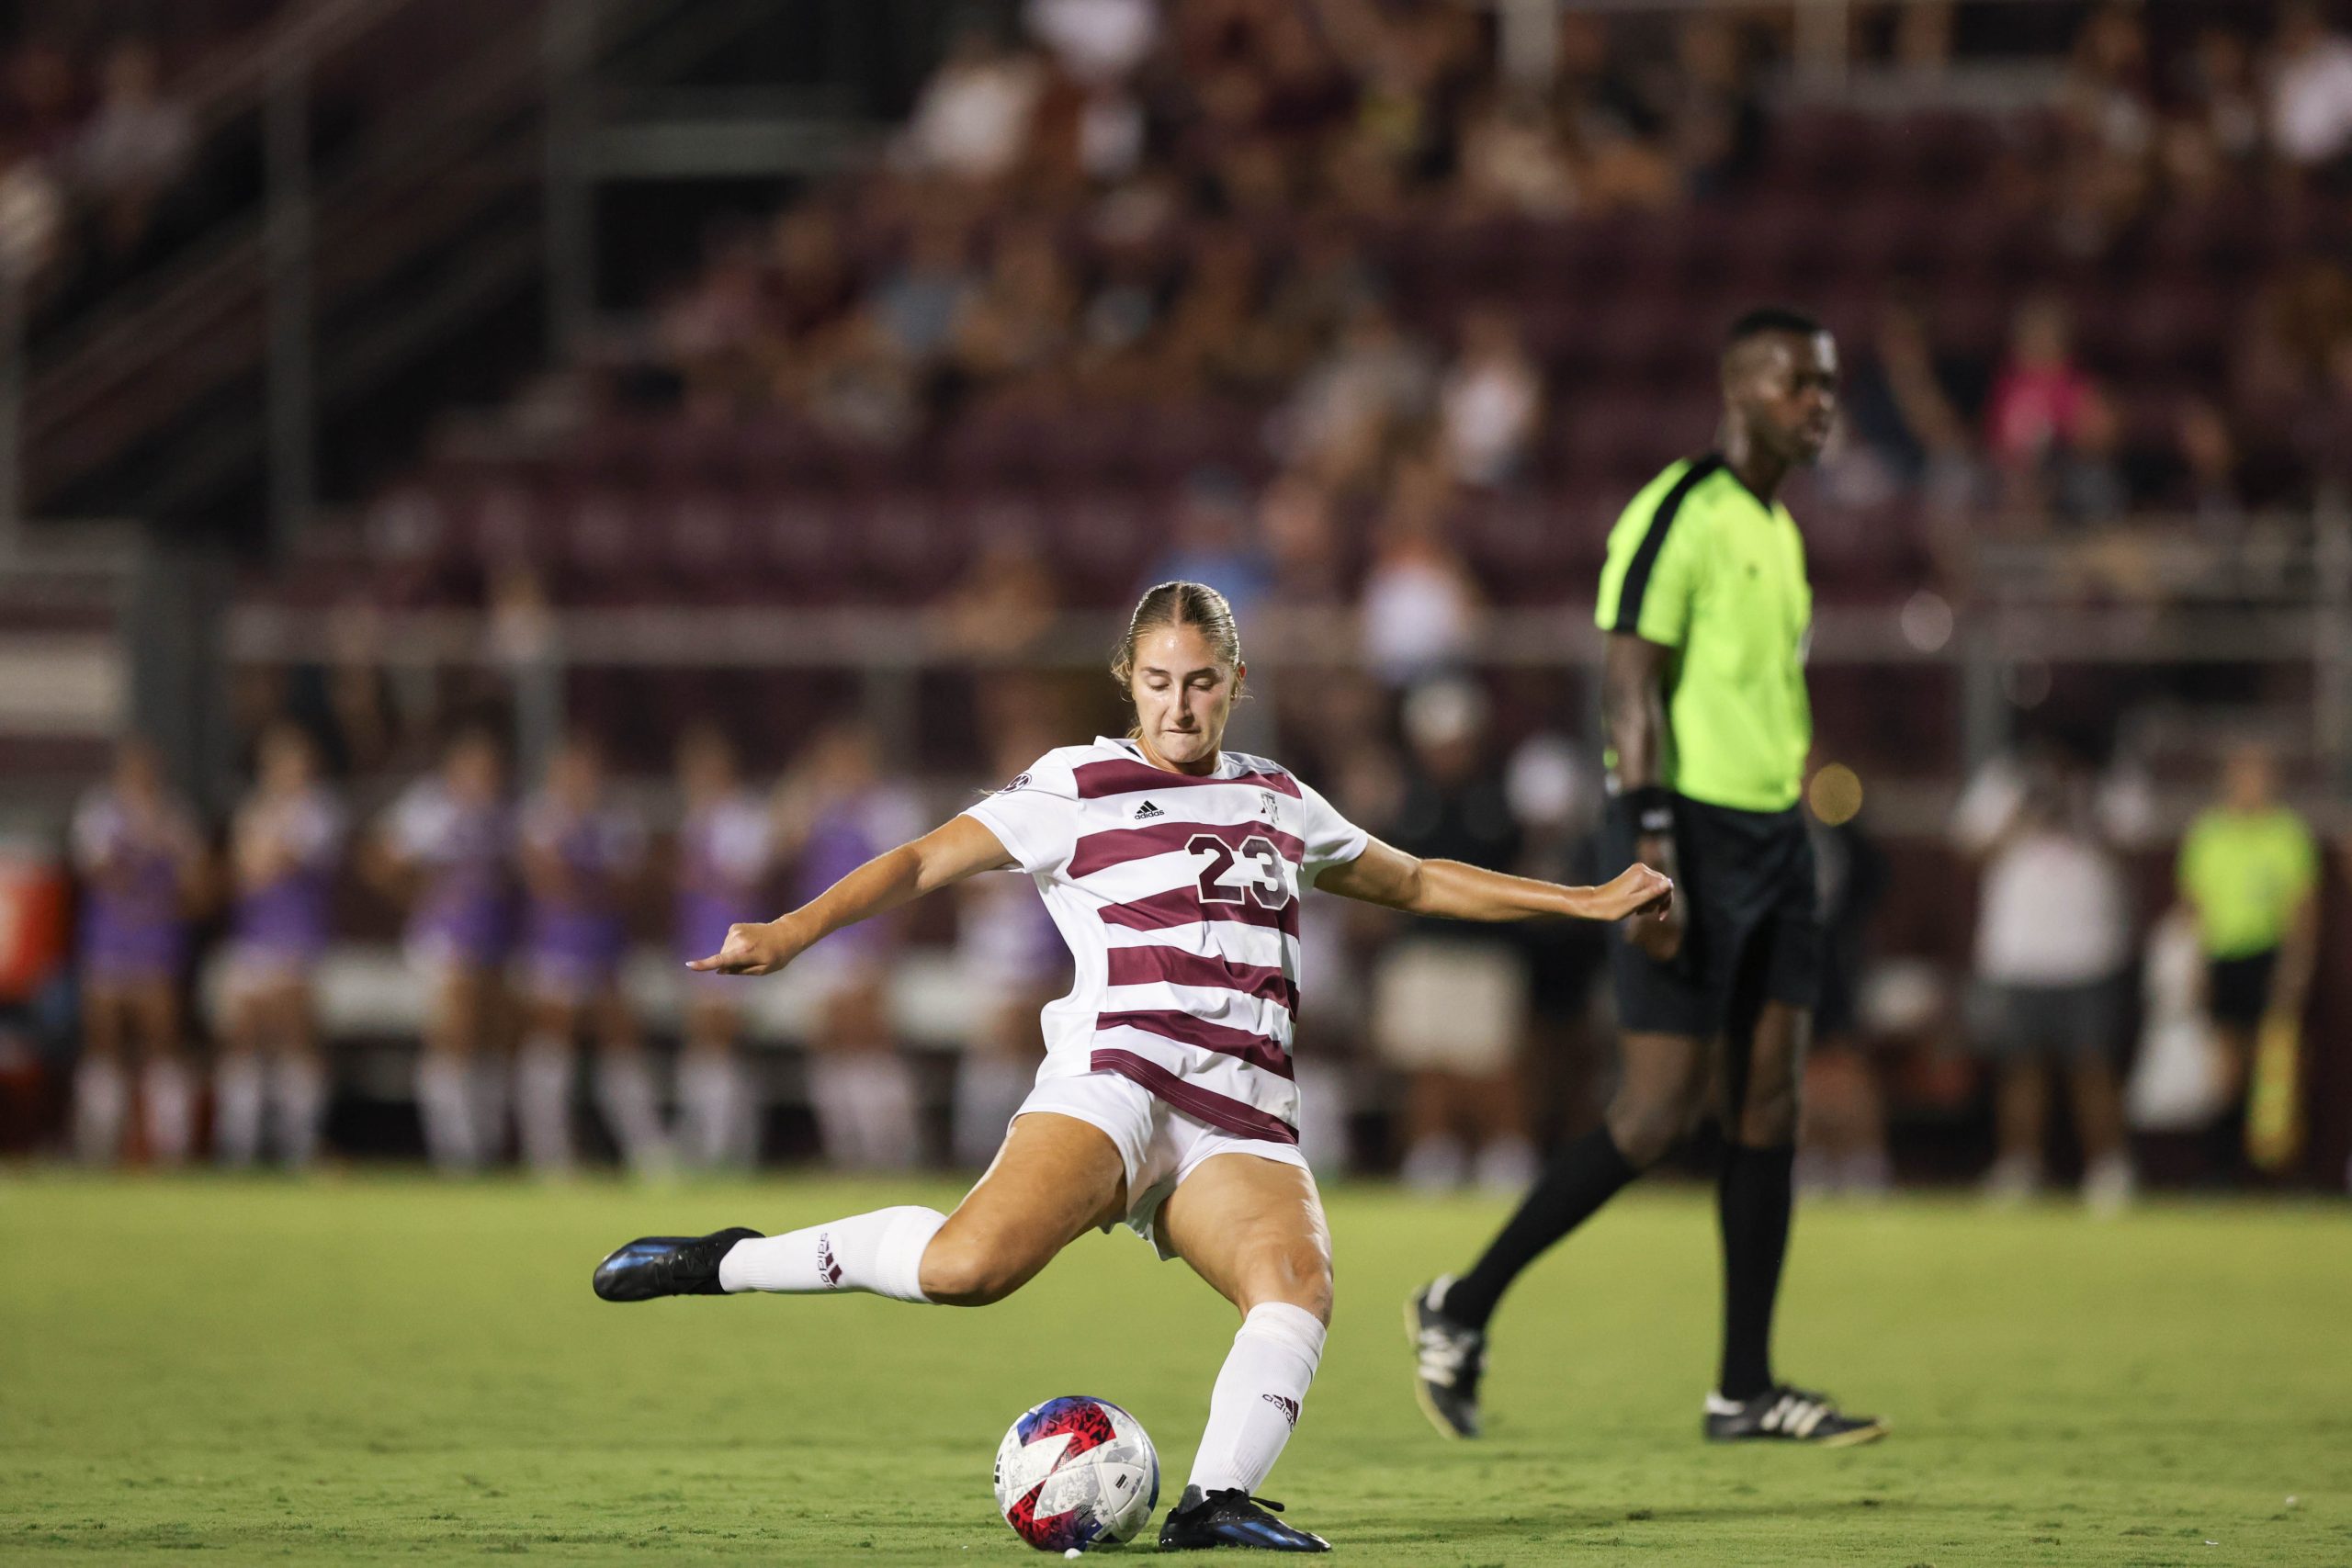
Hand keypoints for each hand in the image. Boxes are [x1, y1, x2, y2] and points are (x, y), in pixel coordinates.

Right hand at [685, 920, 799, 975]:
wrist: (785, 934)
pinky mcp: (734, 927)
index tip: (689, 965)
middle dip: (730, 963)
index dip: (704, 964)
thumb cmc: (776, 956)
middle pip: (723, 957)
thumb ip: (740, 971)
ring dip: (733, 954)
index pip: (721, 960)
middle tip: (751, 961)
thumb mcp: (762, 970)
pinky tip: (748, 944)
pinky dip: (734, 946)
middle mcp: (738, 939)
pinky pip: (727, 943)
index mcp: (745, 952)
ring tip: (752, 951)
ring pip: (724, 950)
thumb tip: (720, 970)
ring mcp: (735, 931)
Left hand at [1585, 863, 1674, 923]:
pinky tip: (1637, 906)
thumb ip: (1653, 892)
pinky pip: (1648, 885)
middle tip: (1643, 912)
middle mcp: (1641, 869)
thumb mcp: (1635, 903)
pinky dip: (1645, 897)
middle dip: (1657, 901)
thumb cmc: (1613, 906)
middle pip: (1662, 886)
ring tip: (1639, 911)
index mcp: (1643, 875)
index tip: (1659, 916)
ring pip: (1656, 887)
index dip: (1666, 902)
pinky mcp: (1633, 875)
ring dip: (1651, 901)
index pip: (1667, 886)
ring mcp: (1637, 870)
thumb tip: (1669, 883)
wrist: (1594, 903)